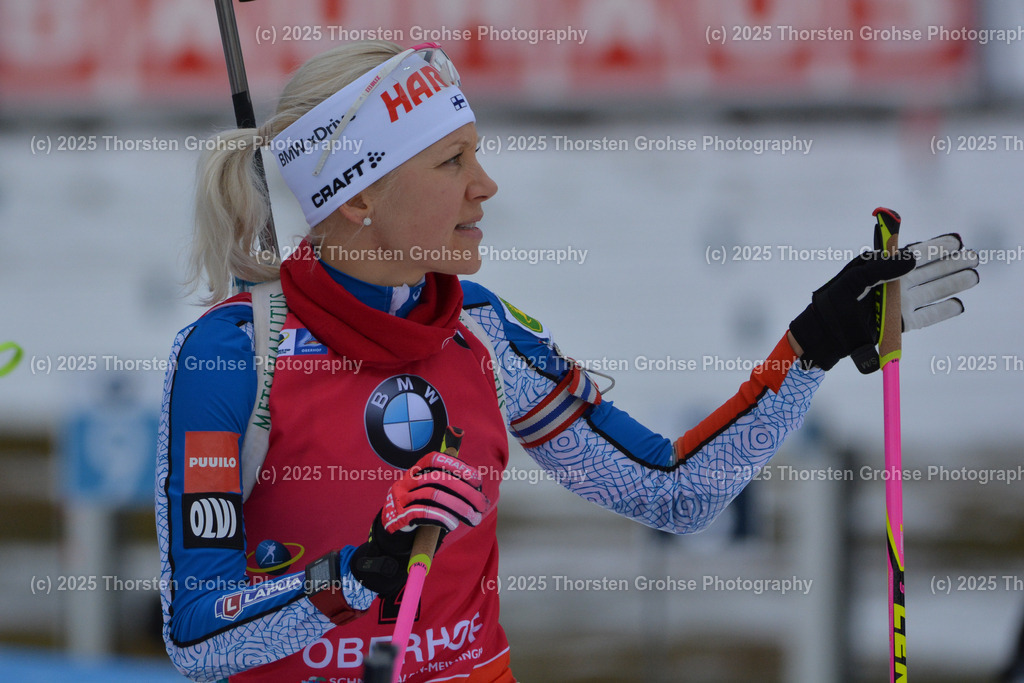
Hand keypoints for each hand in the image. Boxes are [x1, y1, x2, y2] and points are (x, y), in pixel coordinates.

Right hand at [349, 451, 488, 595]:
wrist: (391, 532)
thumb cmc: (417, 510)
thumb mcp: (427, 494)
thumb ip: (445, 489)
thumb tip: (476, 494)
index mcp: (414, 471)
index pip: (435, 460)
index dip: (457, 466)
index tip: (477, 479)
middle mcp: (406, 481)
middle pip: (438, 478)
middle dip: (465, 491)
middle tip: (481, 504)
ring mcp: (400, 498)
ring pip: (433, 495)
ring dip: (458, 507)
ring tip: (473, 517)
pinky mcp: (400, 516)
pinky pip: (424, 512)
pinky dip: (442, 517)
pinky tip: (453, 523)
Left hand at [789, 233, 977, 372]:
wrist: (826, 335)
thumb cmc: (835, 302)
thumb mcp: (854, 280)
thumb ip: (881, 267)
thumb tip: (912, 258)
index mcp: (882, 269)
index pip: (914, 254)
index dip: (935, 246)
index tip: (955, 241)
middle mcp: (894, 285)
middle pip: (929, 271)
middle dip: (951, 263)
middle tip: (974, 256)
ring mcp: (898, 305)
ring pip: (933, 291)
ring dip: (954, 283)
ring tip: (973, 276)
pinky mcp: (900, 325)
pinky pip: (927, 317)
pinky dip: (943, 311)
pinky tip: (958, 305)